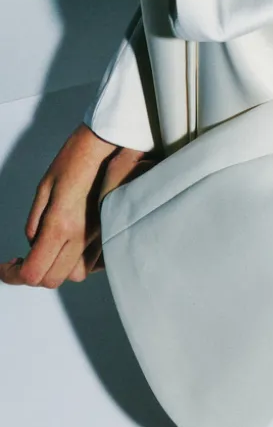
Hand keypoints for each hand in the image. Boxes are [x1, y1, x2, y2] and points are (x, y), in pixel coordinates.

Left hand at [0, 124, 155, 289]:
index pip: (34, 273)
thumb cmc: (74, 159)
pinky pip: (92, 262)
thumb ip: (34, 223)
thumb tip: (31, 246)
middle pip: (52, 279)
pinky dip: (77, 261)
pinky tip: (70, 246)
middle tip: (23, 260)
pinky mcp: (108, 232)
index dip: (14, 276)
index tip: (7, 267)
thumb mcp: (43, 188)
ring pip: (74, 275)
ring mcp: (98, 236)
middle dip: (34, 274)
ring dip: (58, 269)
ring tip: (49, 251)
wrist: (108, 146)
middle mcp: (81, 237)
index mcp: (60, 226)